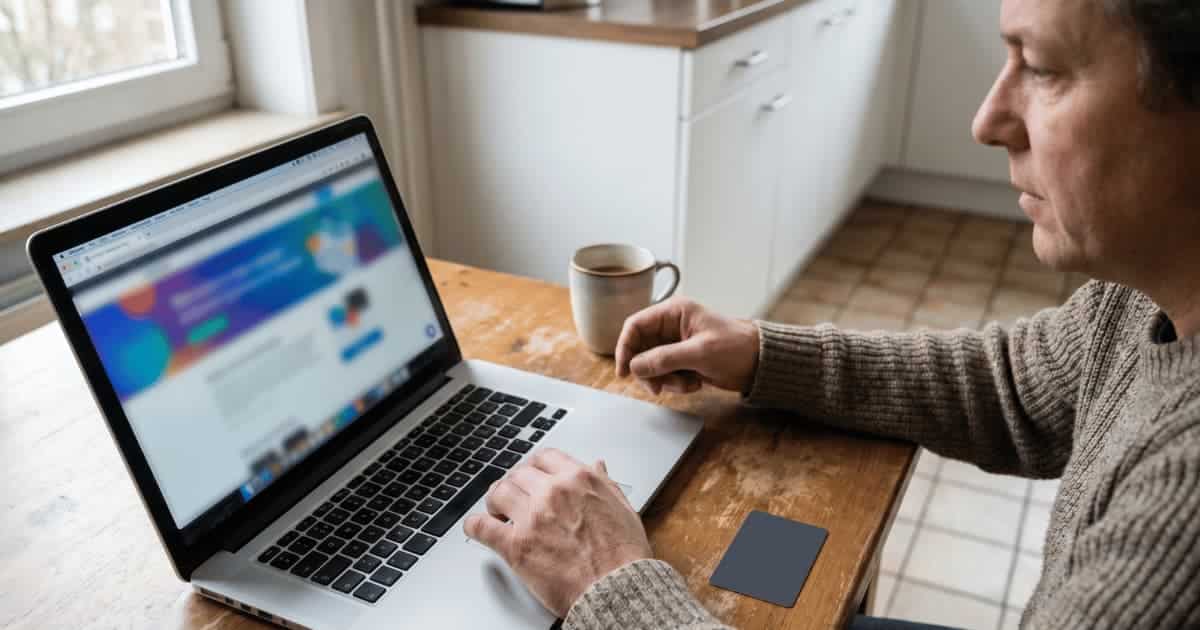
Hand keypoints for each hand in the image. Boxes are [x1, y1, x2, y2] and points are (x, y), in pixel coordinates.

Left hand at [463, 449, 652, 617]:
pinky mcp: (516, 546)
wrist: (618, 590)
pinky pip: (482, 527)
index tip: (531, 474)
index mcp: (579, 479)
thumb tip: (598, 467)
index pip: (545, 457)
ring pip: (499, 492)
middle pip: (519, 473)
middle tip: (514, 496)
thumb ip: (605, 484)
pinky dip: (475, 526)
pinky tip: (476, 527)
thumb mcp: (623, 508)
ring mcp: (532, 518)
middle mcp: (552, 493)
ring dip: (495, 500)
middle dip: (515, 484)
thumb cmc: (625, 556)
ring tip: (497, 511)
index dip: (535, 466)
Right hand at [615, 296, 759, 394]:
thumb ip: (664, 358)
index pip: (635, 325)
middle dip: (649, 371)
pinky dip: (676, 384)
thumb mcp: (699, 353)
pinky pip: (666, 374)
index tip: (624, 371)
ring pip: (652, 365)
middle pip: (640, 349)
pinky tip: (696, 383)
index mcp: (674, 312)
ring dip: (665, 380)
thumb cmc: (736, 348)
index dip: (625, 348)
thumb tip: (634, 367)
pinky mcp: (683, 360)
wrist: (760, 363)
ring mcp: (676, 344)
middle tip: (658, 388)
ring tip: (688, 384)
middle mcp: (671, 326)